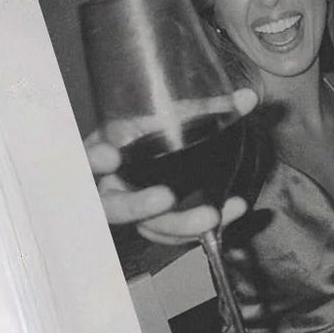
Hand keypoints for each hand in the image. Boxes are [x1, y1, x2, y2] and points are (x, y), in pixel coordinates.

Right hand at [87, 86, 255, 242]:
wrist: (159, 158)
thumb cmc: (152, 134)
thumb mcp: (169, 117)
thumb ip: (206, 109)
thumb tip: (248, 98)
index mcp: (103, 153)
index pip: (85, 158)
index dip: (93, 159)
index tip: (109, 154)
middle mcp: (111, 186)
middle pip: (113, 207)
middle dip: (136, 205)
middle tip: (165, 197)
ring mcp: (132, 211)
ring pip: (145, 227)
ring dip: (179, 224)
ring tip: (212, 215)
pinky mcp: (152, 226)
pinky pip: (170, 234)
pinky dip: (197, 228)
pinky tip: (225, 215)